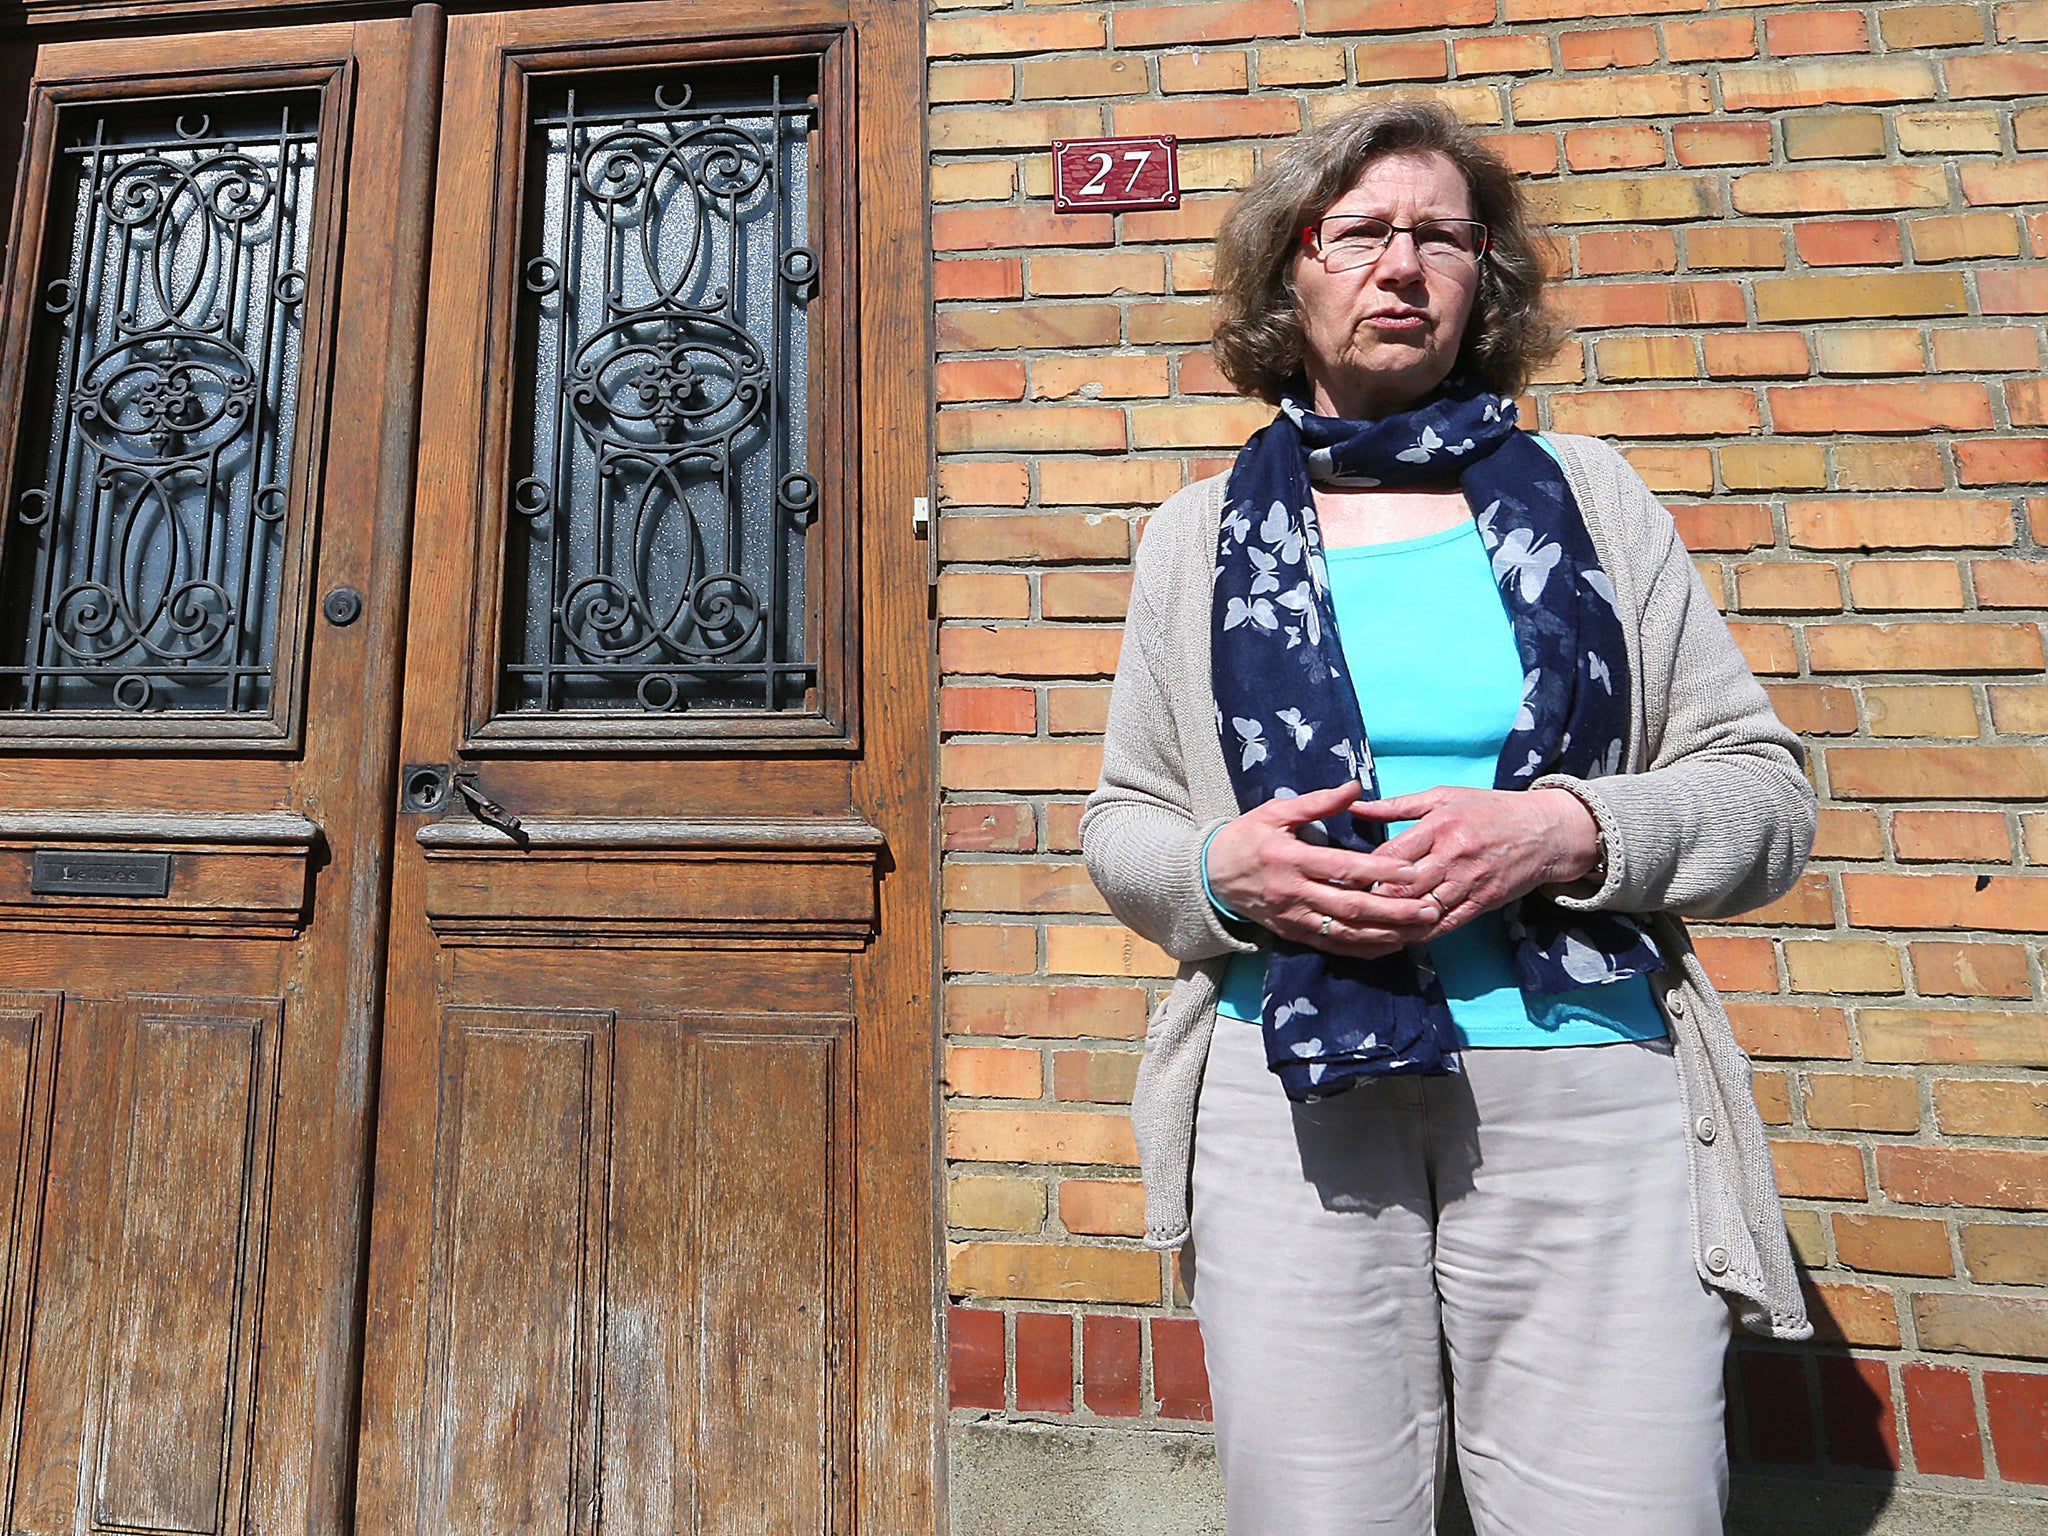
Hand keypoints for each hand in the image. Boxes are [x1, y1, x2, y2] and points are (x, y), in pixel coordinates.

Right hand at [1204, 781, 1442, 958]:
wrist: (1210, 875)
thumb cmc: (1246, 838)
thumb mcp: (1276, 812)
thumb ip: (1317, 802)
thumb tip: (1355, 787)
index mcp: (1291, 859)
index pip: (1343, 867)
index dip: (1379, 870)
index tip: (1412, 871)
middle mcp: (1294, 893)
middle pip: (1351, 905)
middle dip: (1394, 910)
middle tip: (1429, 909)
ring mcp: (1293, 917)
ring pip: (1346, 932)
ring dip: (1385, 933)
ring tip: (1418, 930)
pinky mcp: (1292, 933)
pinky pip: (1333, 945)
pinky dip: (1363, 948)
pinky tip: (1390, 944)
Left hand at [1351, 786, 1599, 940]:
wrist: (1545, 831)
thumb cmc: (1489, 809)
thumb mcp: (1444, 797)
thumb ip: (1397, 806)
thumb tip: (1355, 806)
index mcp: (1440, 825)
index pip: (1392, 853)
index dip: (1364, 869)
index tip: (1343, 878)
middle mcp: (1454, 854)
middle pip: (1403, 886)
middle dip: (1374, 899)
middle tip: (1348, 909)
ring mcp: (1470, 881)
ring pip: (1423, 908)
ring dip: (1394, 921)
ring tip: (1367, 928)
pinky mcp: (1484, 901)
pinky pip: (1448, 923)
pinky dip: (1423, 933)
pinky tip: (1402, 937)